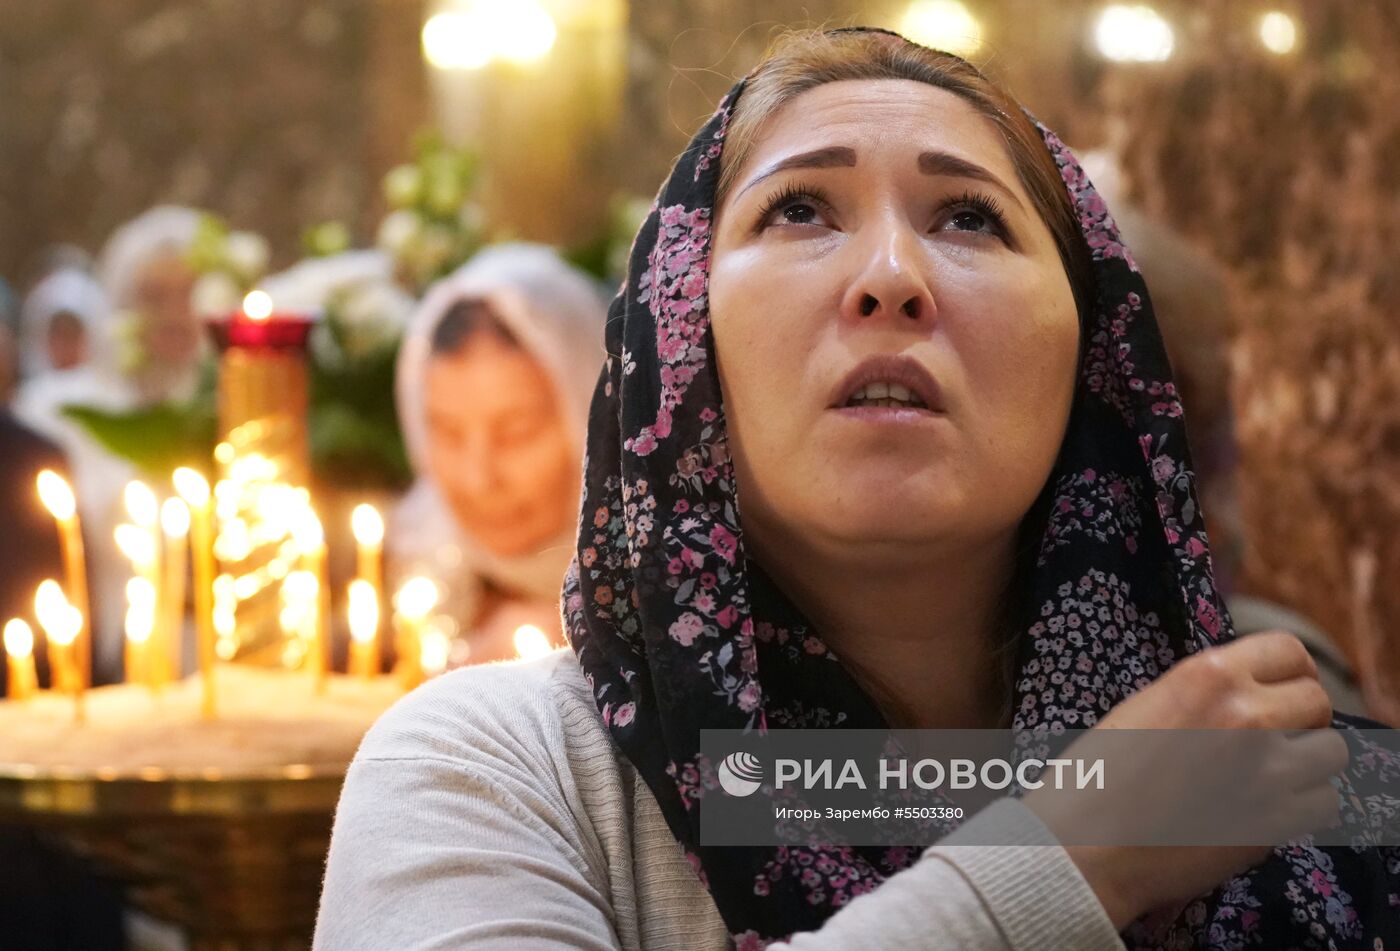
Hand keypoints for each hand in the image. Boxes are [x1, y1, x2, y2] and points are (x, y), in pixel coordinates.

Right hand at [1025, 631, 1349, 928]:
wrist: (1087, 842)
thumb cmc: (1100, 774)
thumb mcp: (1147, 705)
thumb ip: (1205, 694)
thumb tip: (1249, 694)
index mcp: (1208, 675)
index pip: (1287, 649)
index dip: (1287, 670)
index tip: (1280, 688)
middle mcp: (1248, 714)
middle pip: (1316, 699)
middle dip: (1300, 716)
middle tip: (1274, 736)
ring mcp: (1269, 770)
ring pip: (1330, 752)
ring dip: (1306, 761)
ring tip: (1270, 773)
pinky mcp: (1278, 821)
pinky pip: (1323, 802)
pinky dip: (1302, 804)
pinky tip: (1265, 807)